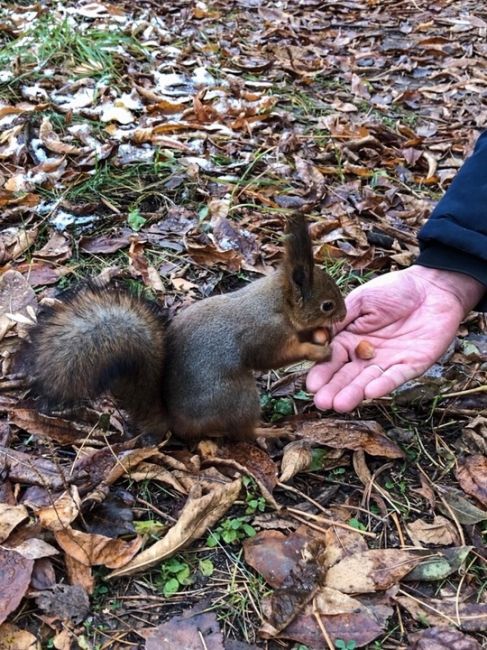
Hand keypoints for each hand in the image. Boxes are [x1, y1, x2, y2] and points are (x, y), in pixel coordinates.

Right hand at [306, 265, 484, 411]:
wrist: (432, 287)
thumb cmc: (394, 289)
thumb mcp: (361, 299)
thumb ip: (340, 318)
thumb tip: (319, 335)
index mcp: (350, 338)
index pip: (332, 358)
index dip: (322, 371)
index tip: (311, 384)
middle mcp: (366, 354)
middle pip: (347, 375)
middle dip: (334, 389)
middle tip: (321, 402)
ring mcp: (387, 361)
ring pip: (367, 381)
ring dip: (354, 393)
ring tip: (339, 404)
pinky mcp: (411, 365)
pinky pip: (395, 377)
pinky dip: (383, 385)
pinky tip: (370, 392)